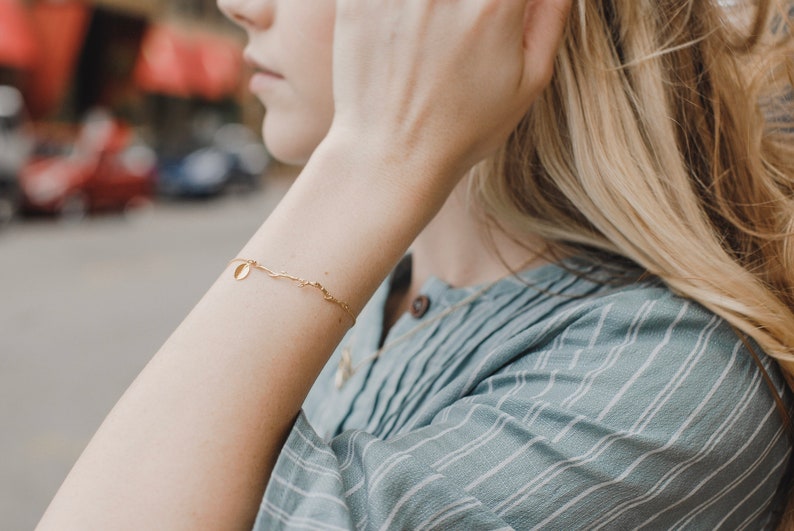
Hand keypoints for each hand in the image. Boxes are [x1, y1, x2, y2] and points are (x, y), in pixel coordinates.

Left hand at [329, 0, 571, 190]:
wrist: (392, 157)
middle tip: (472, 19)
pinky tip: (410, 21)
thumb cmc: (464, 128)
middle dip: (477, 2)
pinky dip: (394, 4)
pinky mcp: (359, 0)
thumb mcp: (528, 83)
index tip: (504, 7)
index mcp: (495, 5)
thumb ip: (551, 16)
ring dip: (432, 6)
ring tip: (437, 24)